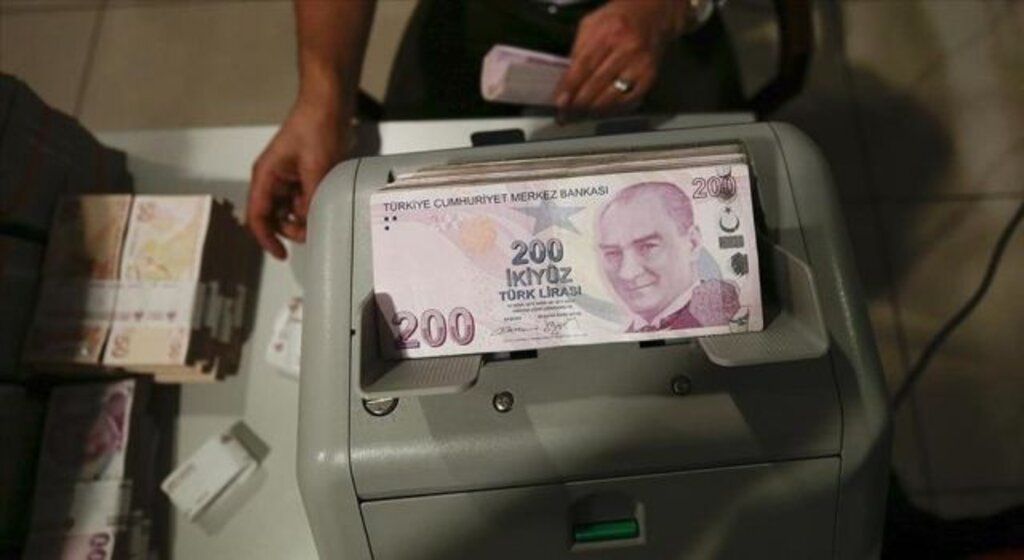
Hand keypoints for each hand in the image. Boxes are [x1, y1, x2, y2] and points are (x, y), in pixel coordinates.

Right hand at [248, 97, 349, 258]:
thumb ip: (311, 199)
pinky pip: (304, 199)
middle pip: (274, 217)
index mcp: (266, 176)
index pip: (257, 216)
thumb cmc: (316, 128)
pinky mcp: (304, 174)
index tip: (281, 254)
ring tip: (321, 215)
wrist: (329, 104)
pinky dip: (312, 205)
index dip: (266, 239)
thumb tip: (310, 224)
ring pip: (290, 210)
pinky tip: (325, 203)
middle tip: (312, 232)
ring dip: (304, 217)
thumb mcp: (315, 168)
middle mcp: (273, 179)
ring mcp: (288, 177)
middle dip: (291, 229)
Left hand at [553, 0, 688, 121]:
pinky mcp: (649, 78)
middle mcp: (627, 49)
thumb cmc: (619, 19)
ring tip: (578, 115)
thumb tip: (565, 82)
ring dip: (591, 111)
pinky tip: (599, 112)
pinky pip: (626, 102)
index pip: (583, 65)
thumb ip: (577, 50)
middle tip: (565, 114)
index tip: (559, 103)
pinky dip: (610, 110)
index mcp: (609, 32)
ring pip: (610, 98)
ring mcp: (640, 65)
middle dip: (577, 104)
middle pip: (596, 84)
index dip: (569, 87)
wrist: (653, 16)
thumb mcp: (592, 24)